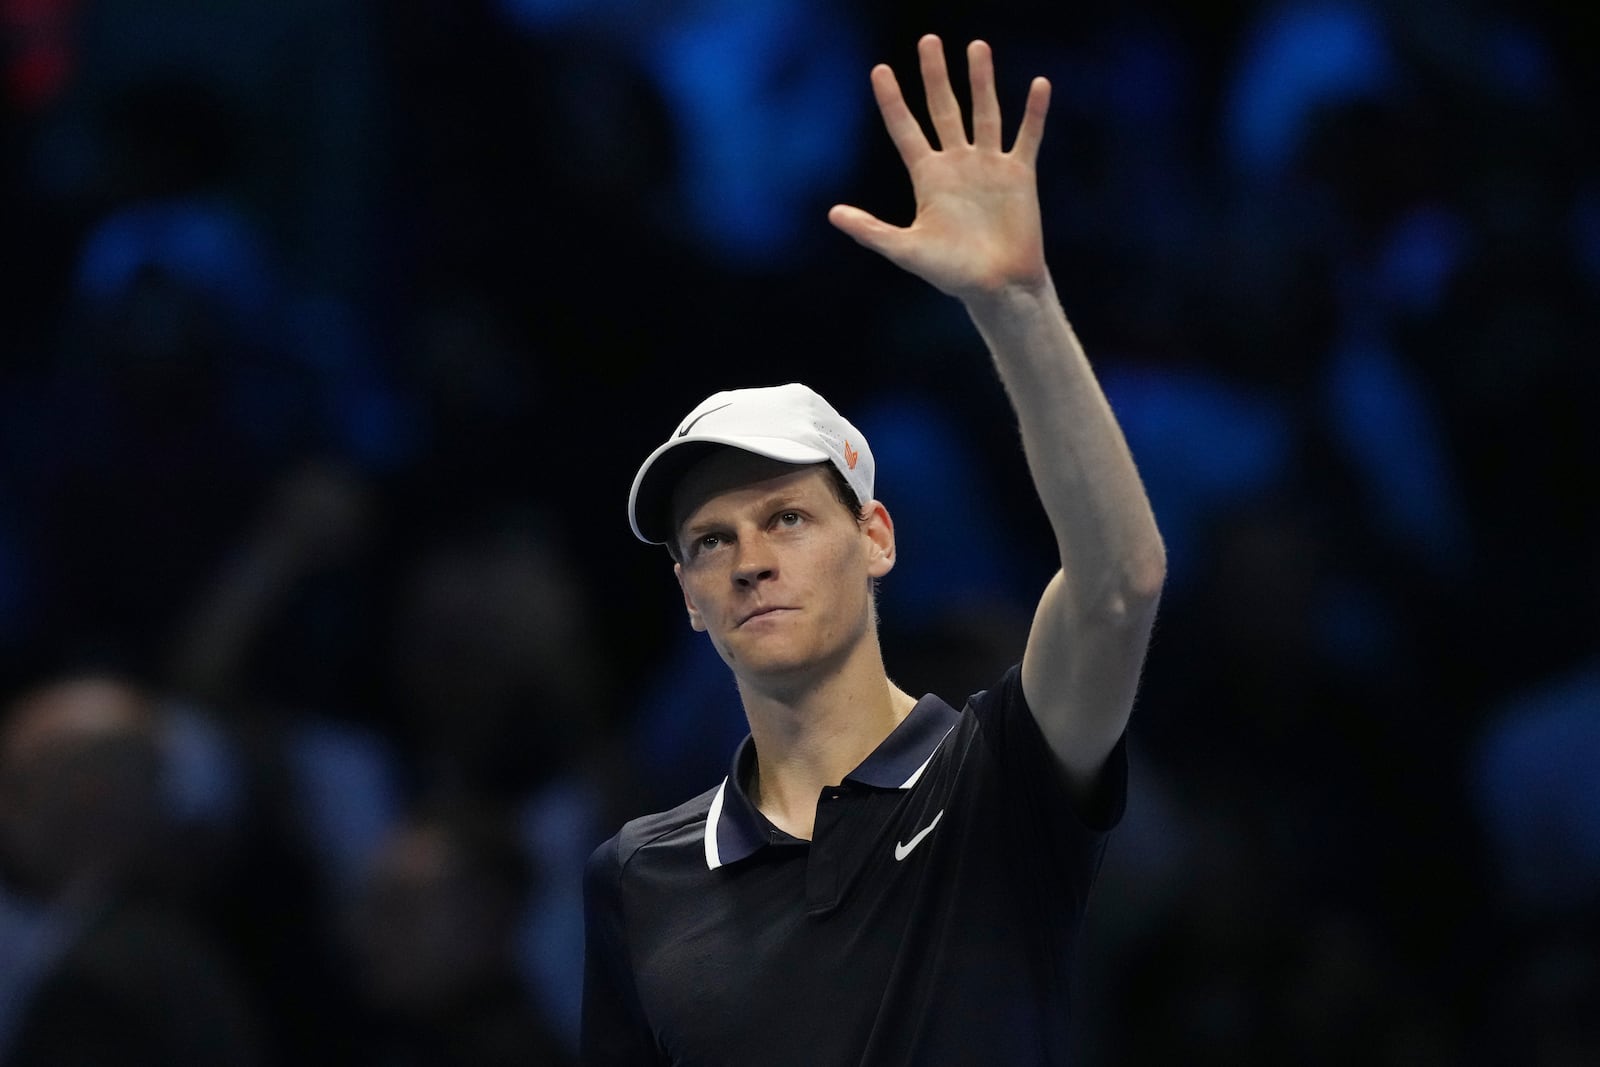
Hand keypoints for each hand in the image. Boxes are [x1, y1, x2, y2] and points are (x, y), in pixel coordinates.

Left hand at [829, 35, 1050, 301]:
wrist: (997, 288)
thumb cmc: (951, 273)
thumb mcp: (905, 250)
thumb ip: (871, 230)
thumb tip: (832, 214)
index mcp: (928, 177)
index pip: (906, 129)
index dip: (892, 101)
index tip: (880, 70)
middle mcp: (957, 164)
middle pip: (944, 109)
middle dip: (935, 76)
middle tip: (927, 40)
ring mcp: (989, 166)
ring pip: (984, 112)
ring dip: (981, 80)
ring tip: (977, 47)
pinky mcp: (1019, 175)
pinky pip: (1027, 137)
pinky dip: (1033, 112)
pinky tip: (1038, 84)